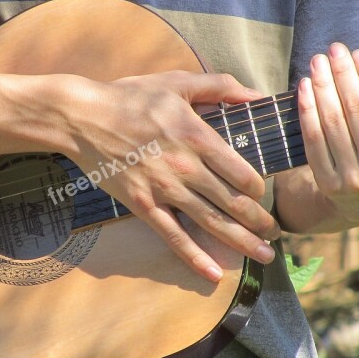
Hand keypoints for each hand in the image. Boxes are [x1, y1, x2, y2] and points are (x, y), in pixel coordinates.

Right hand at [60, 71, 280, 281]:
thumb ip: (221, 86)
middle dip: (260, 223)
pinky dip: (195, 258)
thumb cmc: (130, 98)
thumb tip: (257, 94)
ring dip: (242, 243)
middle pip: (234, 203)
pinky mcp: (143, 205)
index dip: (259, 189)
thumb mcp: (178, 83)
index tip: (262, 195)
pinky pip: (174, 237)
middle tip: (275, 234)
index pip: (243, 173)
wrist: (83, 118)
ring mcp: (164, 190)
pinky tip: (213, 275)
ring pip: (212, 223)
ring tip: (264, 256)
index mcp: (199, 138)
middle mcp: (186, 168)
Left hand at [296, 31, 358, 224]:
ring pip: (332, 123)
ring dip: (321, 87)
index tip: (355, 52)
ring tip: (316, 63)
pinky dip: (307, 111)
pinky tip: (304, 88)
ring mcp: (354, 178)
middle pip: (355, 109)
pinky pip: (313, 140)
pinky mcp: (328, 184)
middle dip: (341, 74)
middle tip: (332, 50)